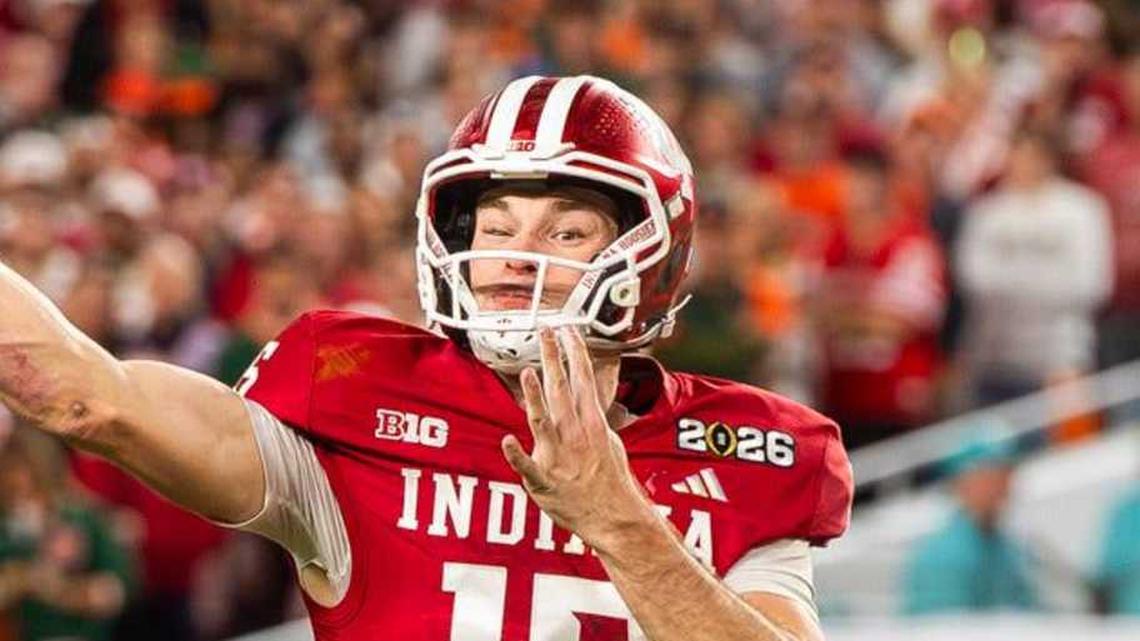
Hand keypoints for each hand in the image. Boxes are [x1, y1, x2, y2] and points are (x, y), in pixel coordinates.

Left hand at [501, 326, 657, 551]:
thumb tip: (587, 401)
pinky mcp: (544, 480)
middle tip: (546, 332)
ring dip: (535, 397)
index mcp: (591, 424)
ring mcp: (558, 456)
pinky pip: (527, 467)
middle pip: (561, 389)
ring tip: (529, 372)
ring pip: (543, 420)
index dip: (574, 352)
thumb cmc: (610, 481)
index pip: (582, 379)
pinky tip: (506, 442)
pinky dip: (516, 455)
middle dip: (554, 358)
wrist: (613, 516)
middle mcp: (574, 435)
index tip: (568, 330)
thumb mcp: (610, 441)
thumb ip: (592, 419)